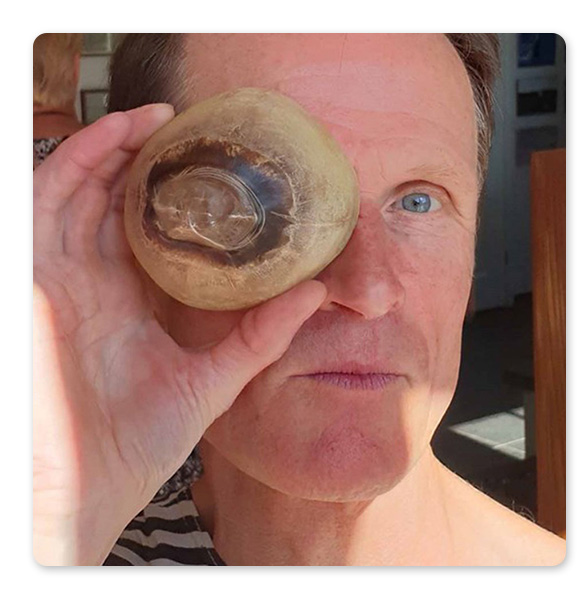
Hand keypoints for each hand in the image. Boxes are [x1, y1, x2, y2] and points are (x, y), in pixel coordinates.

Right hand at [33, 106, 326, 564]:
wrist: (88, 488)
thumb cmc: (137, 442)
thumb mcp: (214, 377)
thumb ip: (260, 334)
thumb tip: (317, 291)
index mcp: (126, 302)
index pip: (140, 231)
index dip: (164, 193)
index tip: (206, 162)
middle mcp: (90, 283)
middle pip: (106, 202)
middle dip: (135, 159)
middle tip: (179, 128)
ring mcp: (57, 278)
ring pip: (73, 189)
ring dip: (106, 148)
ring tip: (152, 119)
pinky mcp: (32, 279)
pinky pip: (42, 203)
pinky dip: (72, 163)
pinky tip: (111, 137)